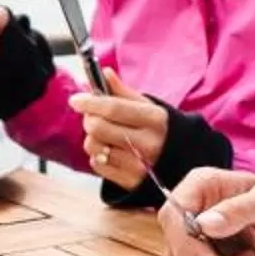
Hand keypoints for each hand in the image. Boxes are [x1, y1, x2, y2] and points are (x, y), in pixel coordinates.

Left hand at [72, 70, 167, 190]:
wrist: (178, 161)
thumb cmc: (158, 129)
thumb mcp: (147, 107)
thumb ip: (123, 92)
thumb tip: (104, 73)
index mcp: (154, 119)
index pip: (114, 108)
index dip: (90, 102)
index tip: (76, 99)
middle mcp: (148, 143)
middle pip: (99, 128)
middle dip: (89, 119)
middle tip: (92, 117)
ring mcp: (139, 165)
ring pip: (94, 147)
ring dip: (92, 138)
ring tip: (104, 136)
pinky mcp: (130, 181)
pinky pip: (97, 165)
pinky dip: (97, 156)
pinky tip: (110, 152)